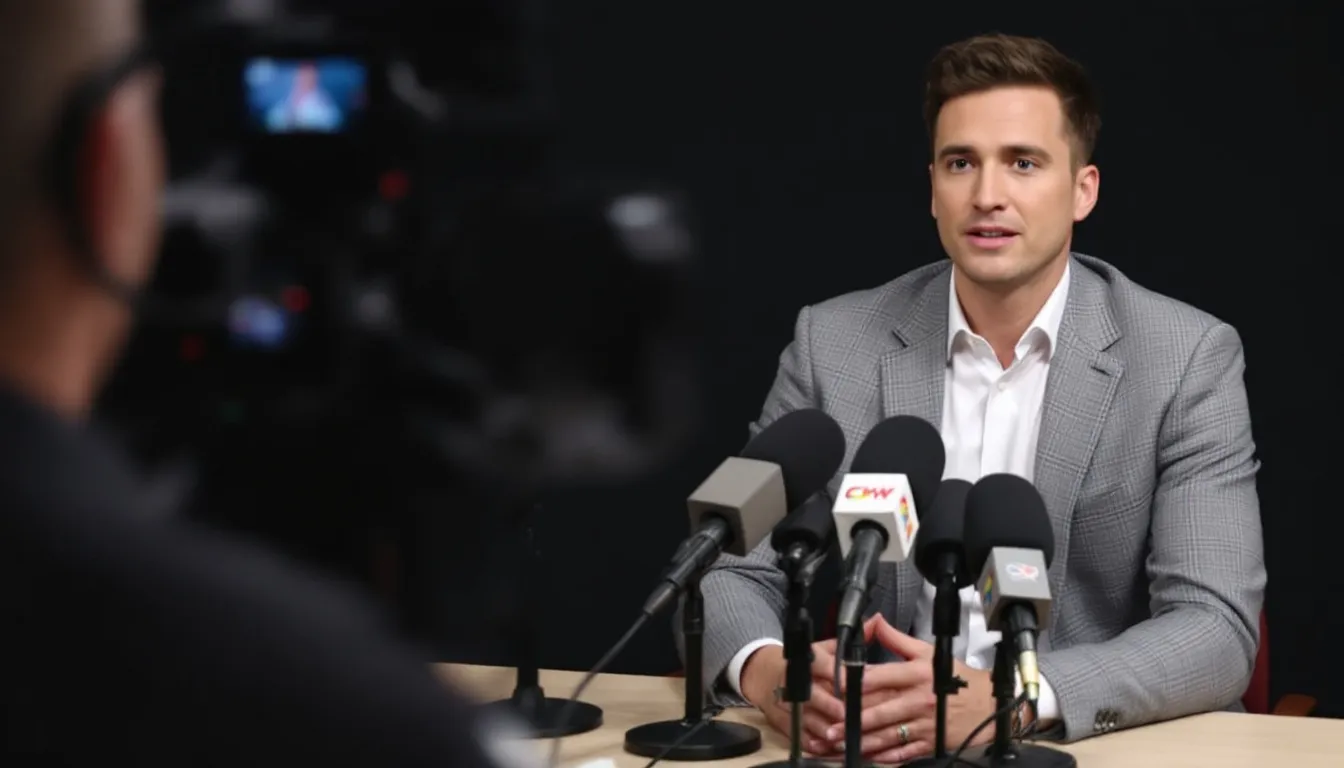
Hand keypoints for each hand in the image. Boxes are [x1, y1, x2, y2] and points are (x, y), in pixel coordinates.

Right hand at [741, 617, 886, 756]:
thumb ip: (848, 642)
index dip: (835, 673)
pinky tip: (829, 747)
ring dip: (825, 728)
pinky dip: (814, 743)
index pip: (821, 665)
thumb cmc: (801, 663)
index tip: (850, 681)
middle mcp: (793, 682)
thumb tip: (875, 622)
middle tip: (848, 714)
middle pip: (813, 695)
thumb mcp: (820, 648)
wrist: (763, 675)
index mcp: (805, 660)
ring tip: (843, 736)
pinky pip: (799, 735)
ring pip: (806, 718)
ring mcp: (786, 703)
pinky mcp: (782, 722)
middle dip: (831, 706)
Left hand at [825, 615, 997, 763]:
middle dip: (853, 719)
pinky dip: (884, 757)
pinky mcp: (929, 743)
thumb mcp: (929, 652)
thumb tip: (874, 621)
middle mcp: (918, 700)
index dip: (859, 682)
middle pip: (881, 710)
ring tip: (839, 744)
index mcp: (916, 675)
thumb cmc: (958, 678)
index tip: (837, 686)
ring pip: (888, 734)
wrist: (990, 706)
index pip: (882, 677)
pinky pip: (903, 752)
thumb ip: (897, 639)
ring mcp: (923, 725)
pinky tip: (867, 757)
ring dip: (862, 741)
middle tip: (829, 726)